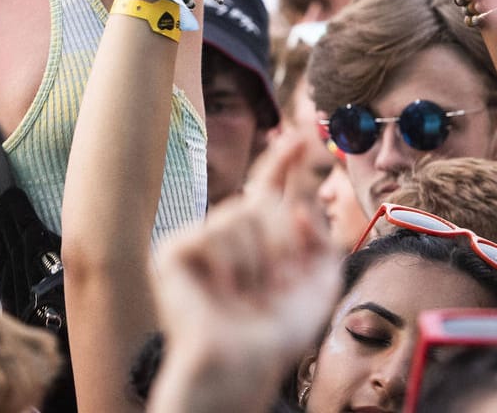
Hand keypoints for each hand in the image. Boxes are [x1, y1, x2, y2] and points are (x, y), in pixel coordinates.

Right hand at [154, 132, 340, 392]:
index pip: (269, 191)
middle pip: (260, 200)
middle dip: (282, 237)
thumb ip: (321, 242)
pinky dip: (230, 265)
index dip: (284, 161)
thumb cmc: (275, 335)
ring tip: (246, 295)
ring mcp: (198, 242)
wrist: (241, 365)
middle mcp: (225, 237)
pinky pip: (216, 231)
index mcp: (255, 243)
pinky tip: (220, 292)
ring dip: (258, 259)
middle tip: (280, 279)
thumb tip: (303, 205)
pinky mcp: (174, 252)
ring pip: (241, 213)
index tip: (301, 131)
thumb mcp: (318, 286)